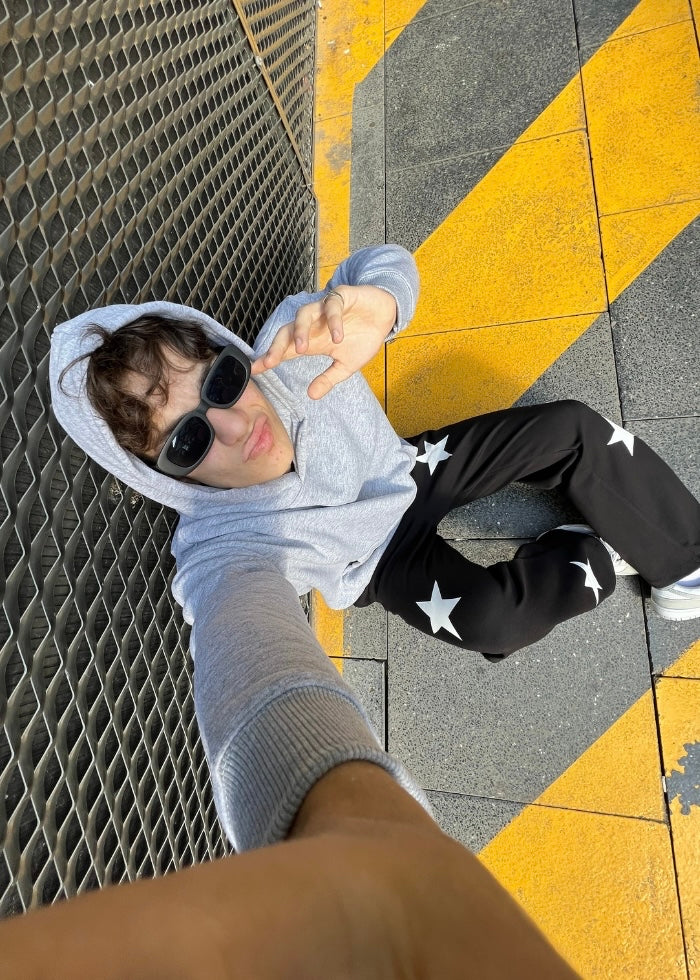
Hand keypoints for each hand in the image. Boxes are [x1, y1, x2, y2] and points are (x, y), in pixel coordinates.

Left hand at [251, 285, 396, 398]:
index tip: (255, 370)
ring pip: (303, 313)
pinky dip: (333, 321)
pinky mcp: (341, 296)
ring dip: (300, 331)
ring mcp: (325, 309)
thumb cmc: (362, 337)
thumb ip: (328, 378)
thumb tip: (311, 395)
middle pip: (286, 330)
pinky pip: (332, 306)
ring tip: (302, 349)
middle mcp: (314, 324)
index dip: (269, 357)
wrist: (384, 315)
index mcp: (312, 340)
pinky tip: (338, 337)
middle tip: (271, 362)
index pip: (284, 348)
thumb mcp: (346, 365)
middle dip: (277, 346)